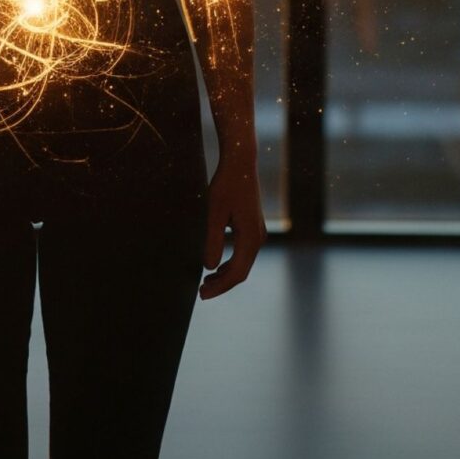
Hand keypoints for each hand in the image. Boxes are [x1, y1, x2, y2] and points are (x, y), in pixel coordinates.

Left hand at [198, 158, 264, 299]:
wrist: (240, 163)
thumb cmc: (225, 186)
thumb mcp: (214, 213)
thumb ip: (212, 240)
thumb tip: (209, 267)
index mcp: (250, 237)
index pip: (236, 272)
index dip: (219, 287)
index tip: (202, 295)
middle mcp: (258, 238)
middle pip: (241, 272)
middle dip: (221, 285)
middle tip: (201, 294)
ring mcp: (258, 233)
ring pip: (243, 264)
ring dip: (225, 276)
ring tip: (205, 283)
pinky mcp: (253, 228)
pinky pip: (243, 254)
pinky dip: (230, 264)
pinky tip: (216, 267)